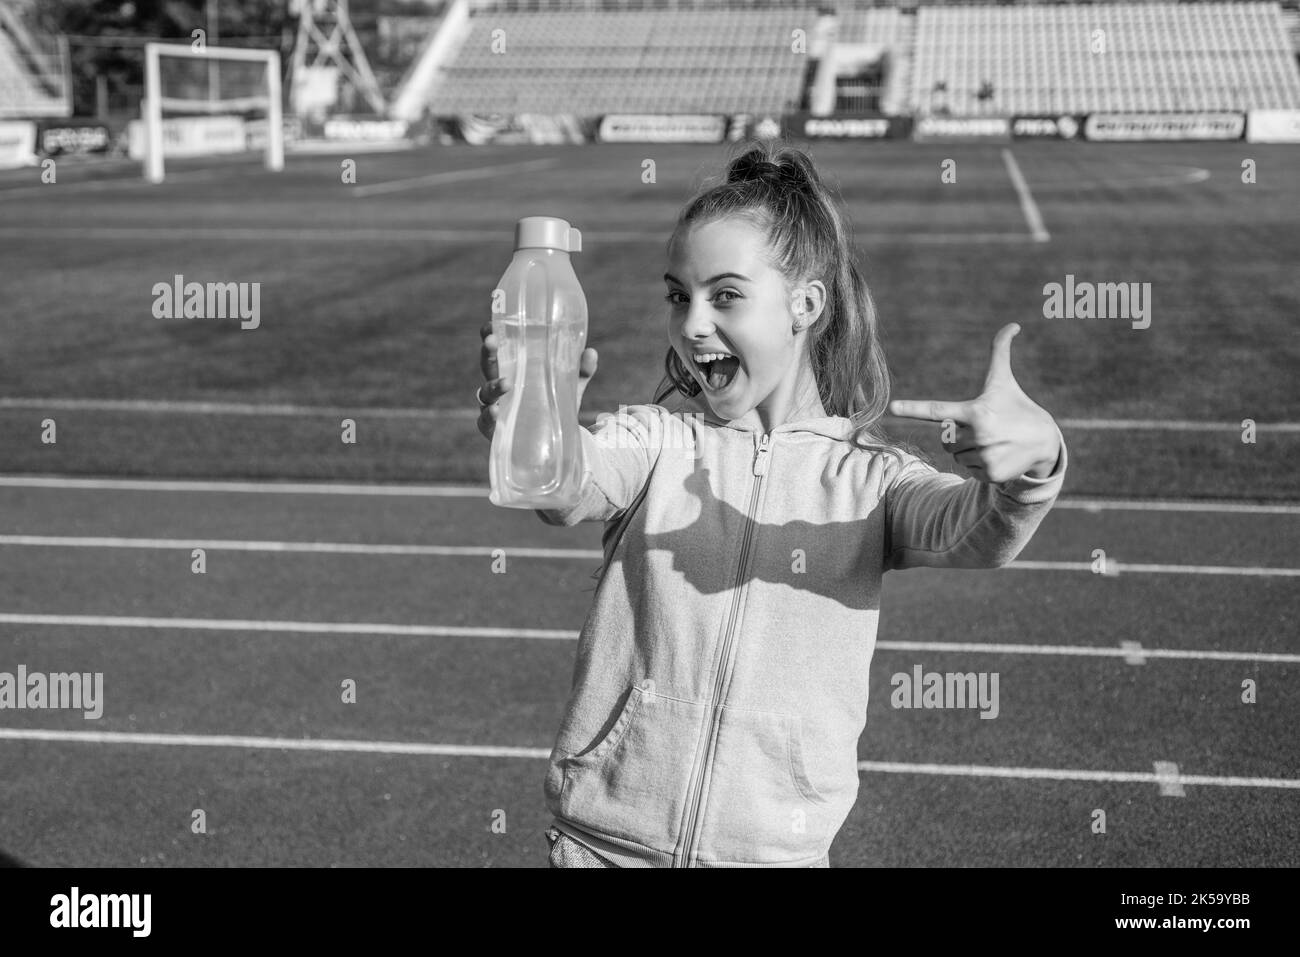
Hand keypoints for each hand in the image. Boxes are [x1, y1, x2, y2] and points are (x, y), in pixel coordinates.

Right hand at [477, 321, 597, 440]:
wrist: (554, 441)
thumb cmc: (554, 404)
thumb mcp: (570, 387)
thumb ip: (580, 371)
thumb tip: (591, 352)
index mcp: (513, 369)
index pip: (497, 348)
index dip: (491, 334)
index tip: (492, 323)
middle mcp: (499, 385)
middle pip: (488, 366)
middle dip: (488, 353)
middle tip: (492, 341)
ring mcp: (495, 406)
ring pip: (485, 393)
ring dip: (493, 386)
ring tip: (506, 383)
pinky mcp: (495, 429)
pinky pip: (486, 421)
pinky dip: (489, 416)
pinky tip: (496, 411)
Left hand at [888, 323, 1060, 482]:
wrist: (1046, 441)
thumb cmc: (1018, 406)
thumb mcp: (1005, 382)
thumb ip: (1000, 353)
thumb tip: (1012, 324)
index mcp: (975, 411)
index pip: (937, 410)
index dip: (913, 408)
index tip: (892, 408)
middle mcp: (978, 435)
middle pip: (945, 439)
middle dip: (958, 435)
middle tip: (983, 429)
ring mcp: (984, 456)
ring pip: (956, 456)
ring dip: (968, 450)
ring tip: (992, 442)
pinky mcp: (990, 474)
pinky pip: (968, 470)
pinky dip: (979, 465)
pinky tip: (997, 455)